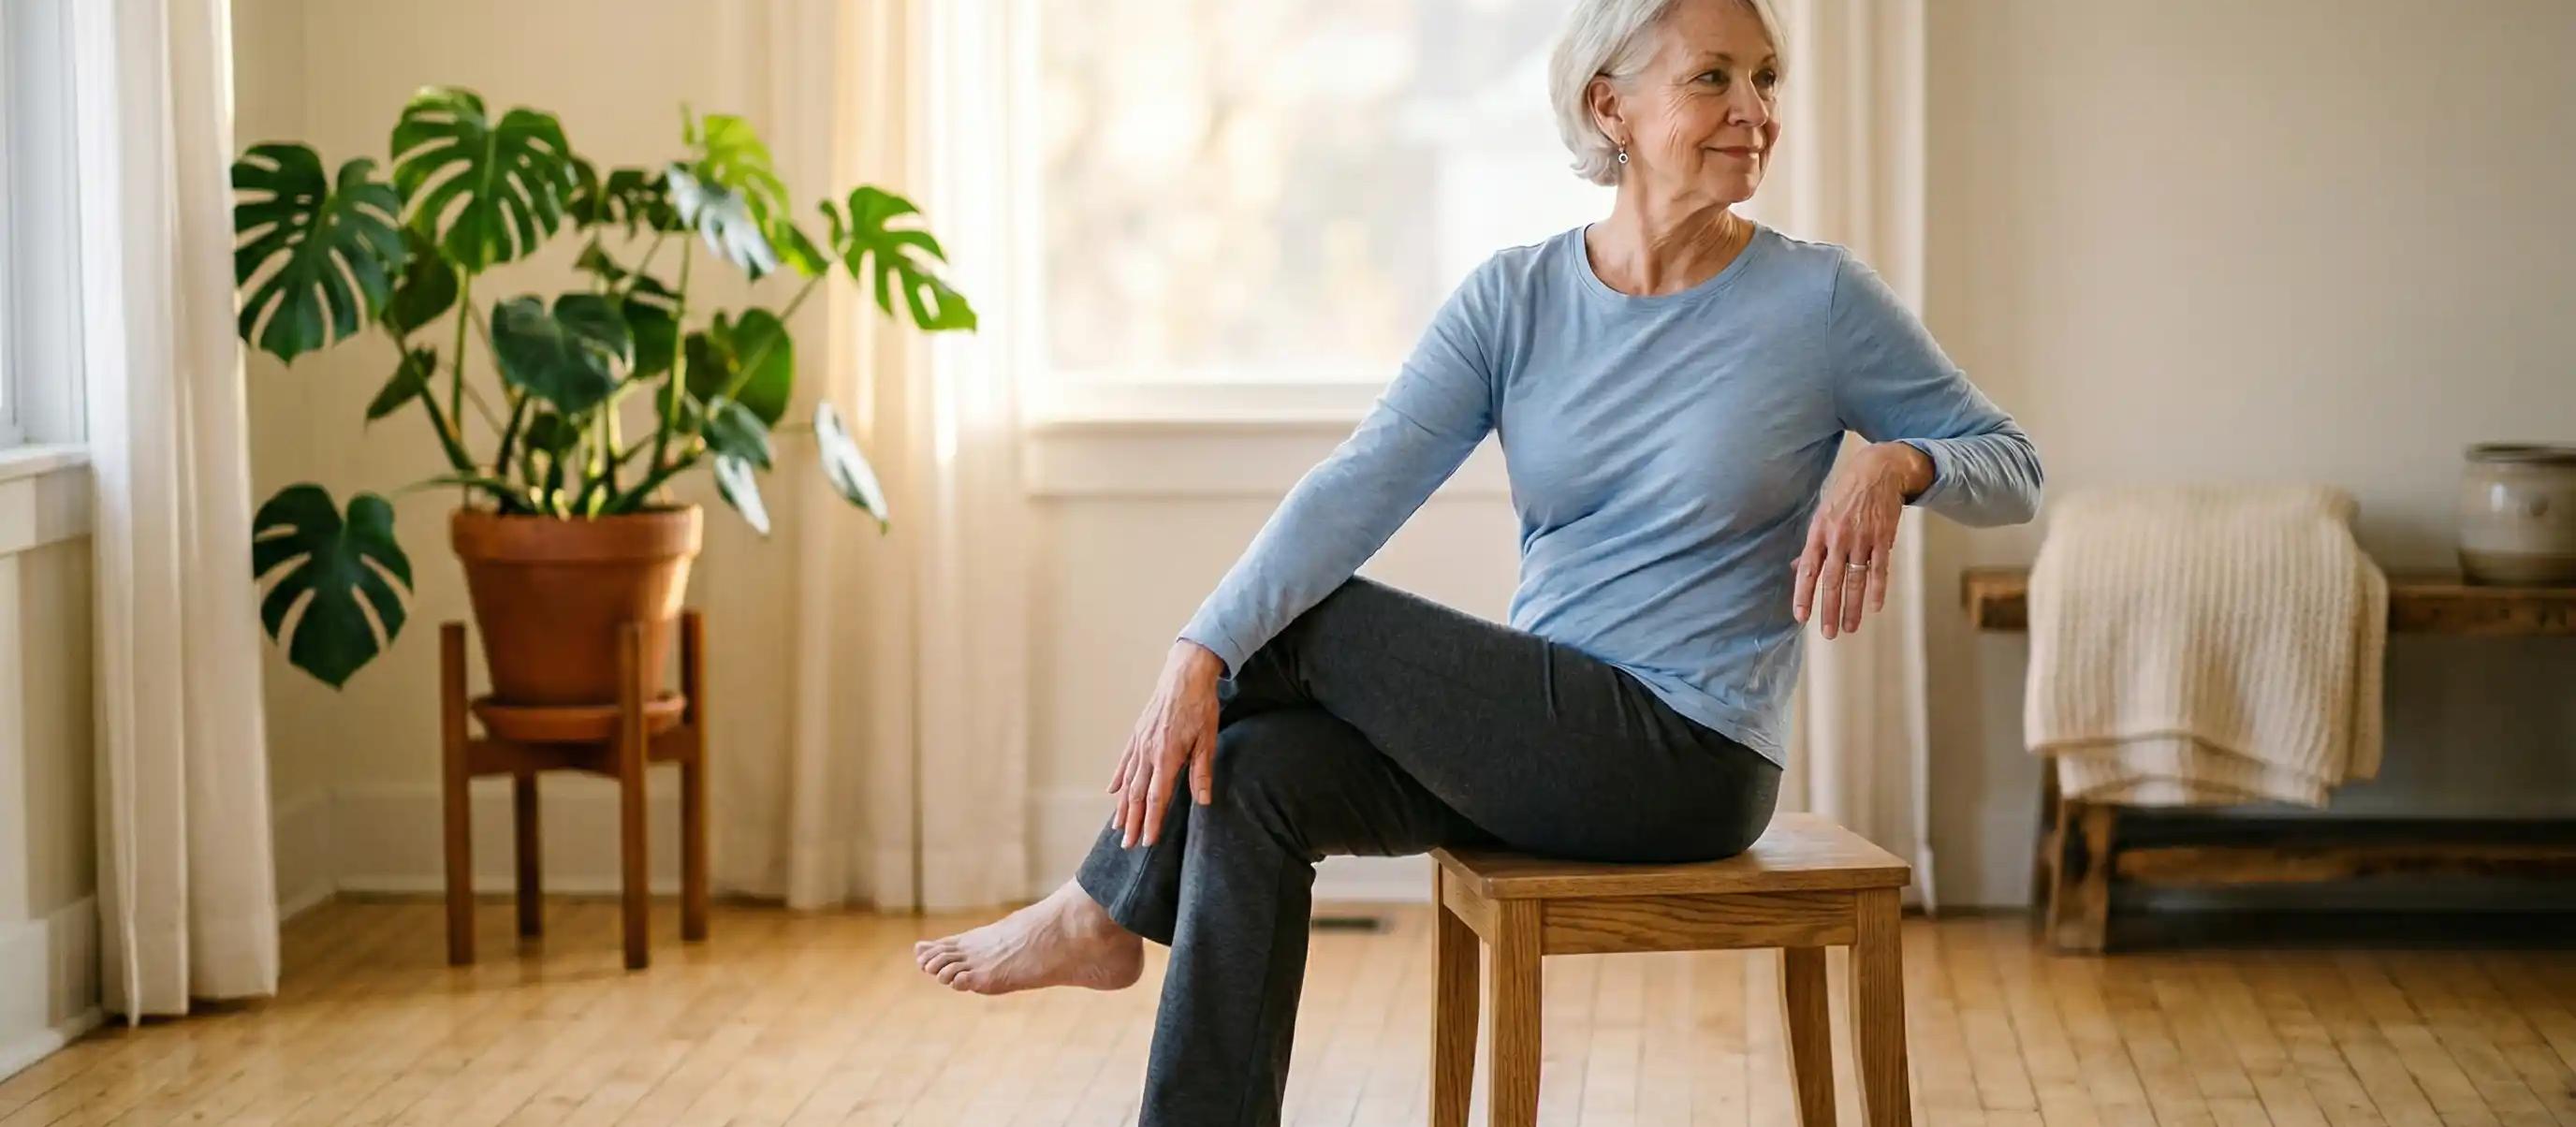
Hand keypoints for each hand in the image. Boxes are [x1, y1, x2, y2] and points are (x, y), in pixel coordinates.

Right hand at [1105, 641, 1225, 846]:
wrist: (1185, 673)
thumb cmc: (1200, 705)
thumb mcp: (1208, 738)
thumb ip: (1202, 771)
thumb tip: (1203, 801)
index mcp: (1167, 755)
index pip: (1156, 797)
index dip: (1151, 821)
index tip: (1147, 841)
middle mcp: (1148, 751)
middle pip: (1137, 795)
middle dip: (1132, 822)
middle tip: (1127, 845)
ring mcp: (1140, 742)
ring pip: (1128, 781)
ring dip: (1122, 806)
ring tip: (1117, 827)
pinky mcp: (1137, 733)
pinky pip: (1125, 761)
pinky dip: (1118, 778)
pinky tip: (1113, 792)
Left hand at [1791, 441, 1929, 639]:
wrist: (1877, 472)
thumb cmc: (1845, 495)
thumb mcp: (1821, 515)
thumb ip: (1812, 545)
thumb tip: (1796, 568)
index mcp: (1819, 532)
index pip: (1807, 569)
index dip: (1803, 594)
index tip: (1800, 617)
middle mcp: (1838, 537)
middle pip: (1832, 580)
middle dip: (1828, 609)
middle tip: (1827, 633)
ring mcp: (1862, 539)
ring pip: (1856, 580)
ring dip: (1852, 607)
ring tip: (1849, 628)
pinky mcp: (1883, 539)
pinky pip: (1880, 569)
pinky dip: (1877, 589)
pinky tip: (1874, 606)